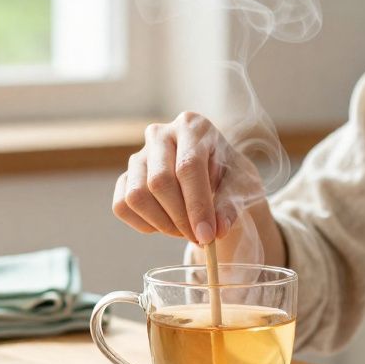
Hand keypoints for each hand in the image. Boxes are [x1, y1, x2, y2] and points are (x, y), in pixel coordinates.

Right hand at [111, 112, 264, 243]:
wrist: (216, 174)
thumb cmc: (230, 176)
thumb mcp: (242, 187)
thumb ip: (231, 206)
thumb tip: (217, 230)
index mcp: (193, 127)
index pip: (188, 166)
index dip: (197, 205)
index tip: (207, 235)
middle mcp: (160, 134)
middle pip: (159, 181)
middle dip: (180, 218)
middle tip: (200, 237)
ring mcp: (139, 155)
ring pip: (137, 196)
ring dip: (162, 223)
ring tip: (185, 229)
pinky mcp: (125, 177)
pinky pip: (122, 206)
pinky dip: (145, 224)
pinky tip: (167, 223)